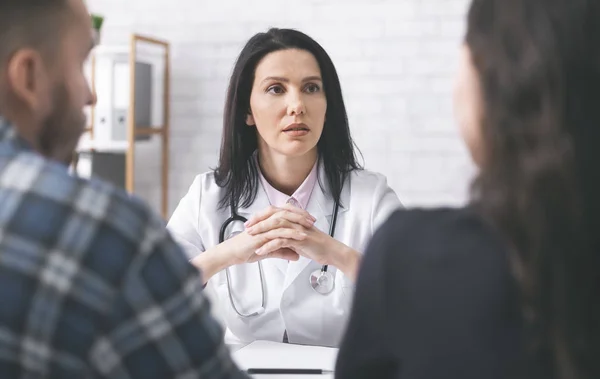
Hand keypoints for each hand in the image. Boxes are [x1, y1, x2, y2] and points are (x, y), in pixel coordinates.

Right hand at [222, 205, 315, 264]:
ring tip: (310, 227)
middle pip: (285, 212)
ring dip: (298, 223)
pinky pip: (279, 232)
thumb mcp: (269, 251)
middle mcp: (265, 221)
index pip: (284, 212)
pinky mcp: (261, 235)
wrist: (231, 254)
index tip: (309, 219)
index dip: (298, 214)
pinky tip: (301, 236)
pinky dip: (291, 233)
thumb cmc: (245, 250)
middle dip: (301, 215)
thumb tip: (296, 255)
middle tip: (313, 220)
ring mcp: (263, 227)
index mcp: (266, 221)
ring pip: (283, 220)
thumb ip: (282, 251)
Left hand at [245, 204, 361, 279]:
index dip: (261, 216)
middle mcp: (295, 220)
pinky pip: (281, 240)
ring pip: (276, 226)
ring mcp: (297, 228)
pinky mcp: (299, 239)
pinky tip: (261, 251)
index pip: (274, 212)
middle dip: (258, 221)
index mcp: (294, 217)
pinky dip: (269, 245)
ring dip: (261, 231)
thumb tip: (273, 236)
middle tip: (247, 228)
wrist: (329, 251)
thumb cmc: (314, 244)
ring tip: (251, 238)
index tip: (250, 223)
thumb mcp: (297, 237)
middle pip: (273, 215)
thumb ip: (286, 234)